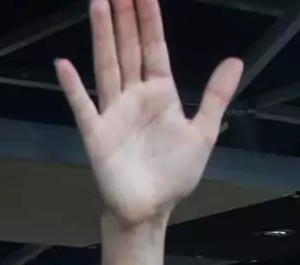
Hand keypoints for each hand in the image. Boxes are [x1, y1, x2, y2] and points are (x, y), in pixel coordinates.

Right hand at [55, 0, 241, 228]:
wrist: (151, 209)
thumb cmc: (173, 174)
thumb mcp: (204, 133)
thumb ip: (216, 96)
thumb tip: (235, 60)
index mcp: (160, 92)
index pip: (154, 46)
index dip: (150, 18)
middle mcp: (134, 96)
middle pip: (128, 47)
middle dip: (124, 16)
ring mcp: (113, 112)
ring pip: (108, 65)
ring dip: (102, 35)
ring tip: (98, 3)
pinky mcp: (97, 135)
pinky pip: (84, 106)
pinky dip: (73, 87)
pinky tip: (63, 65)